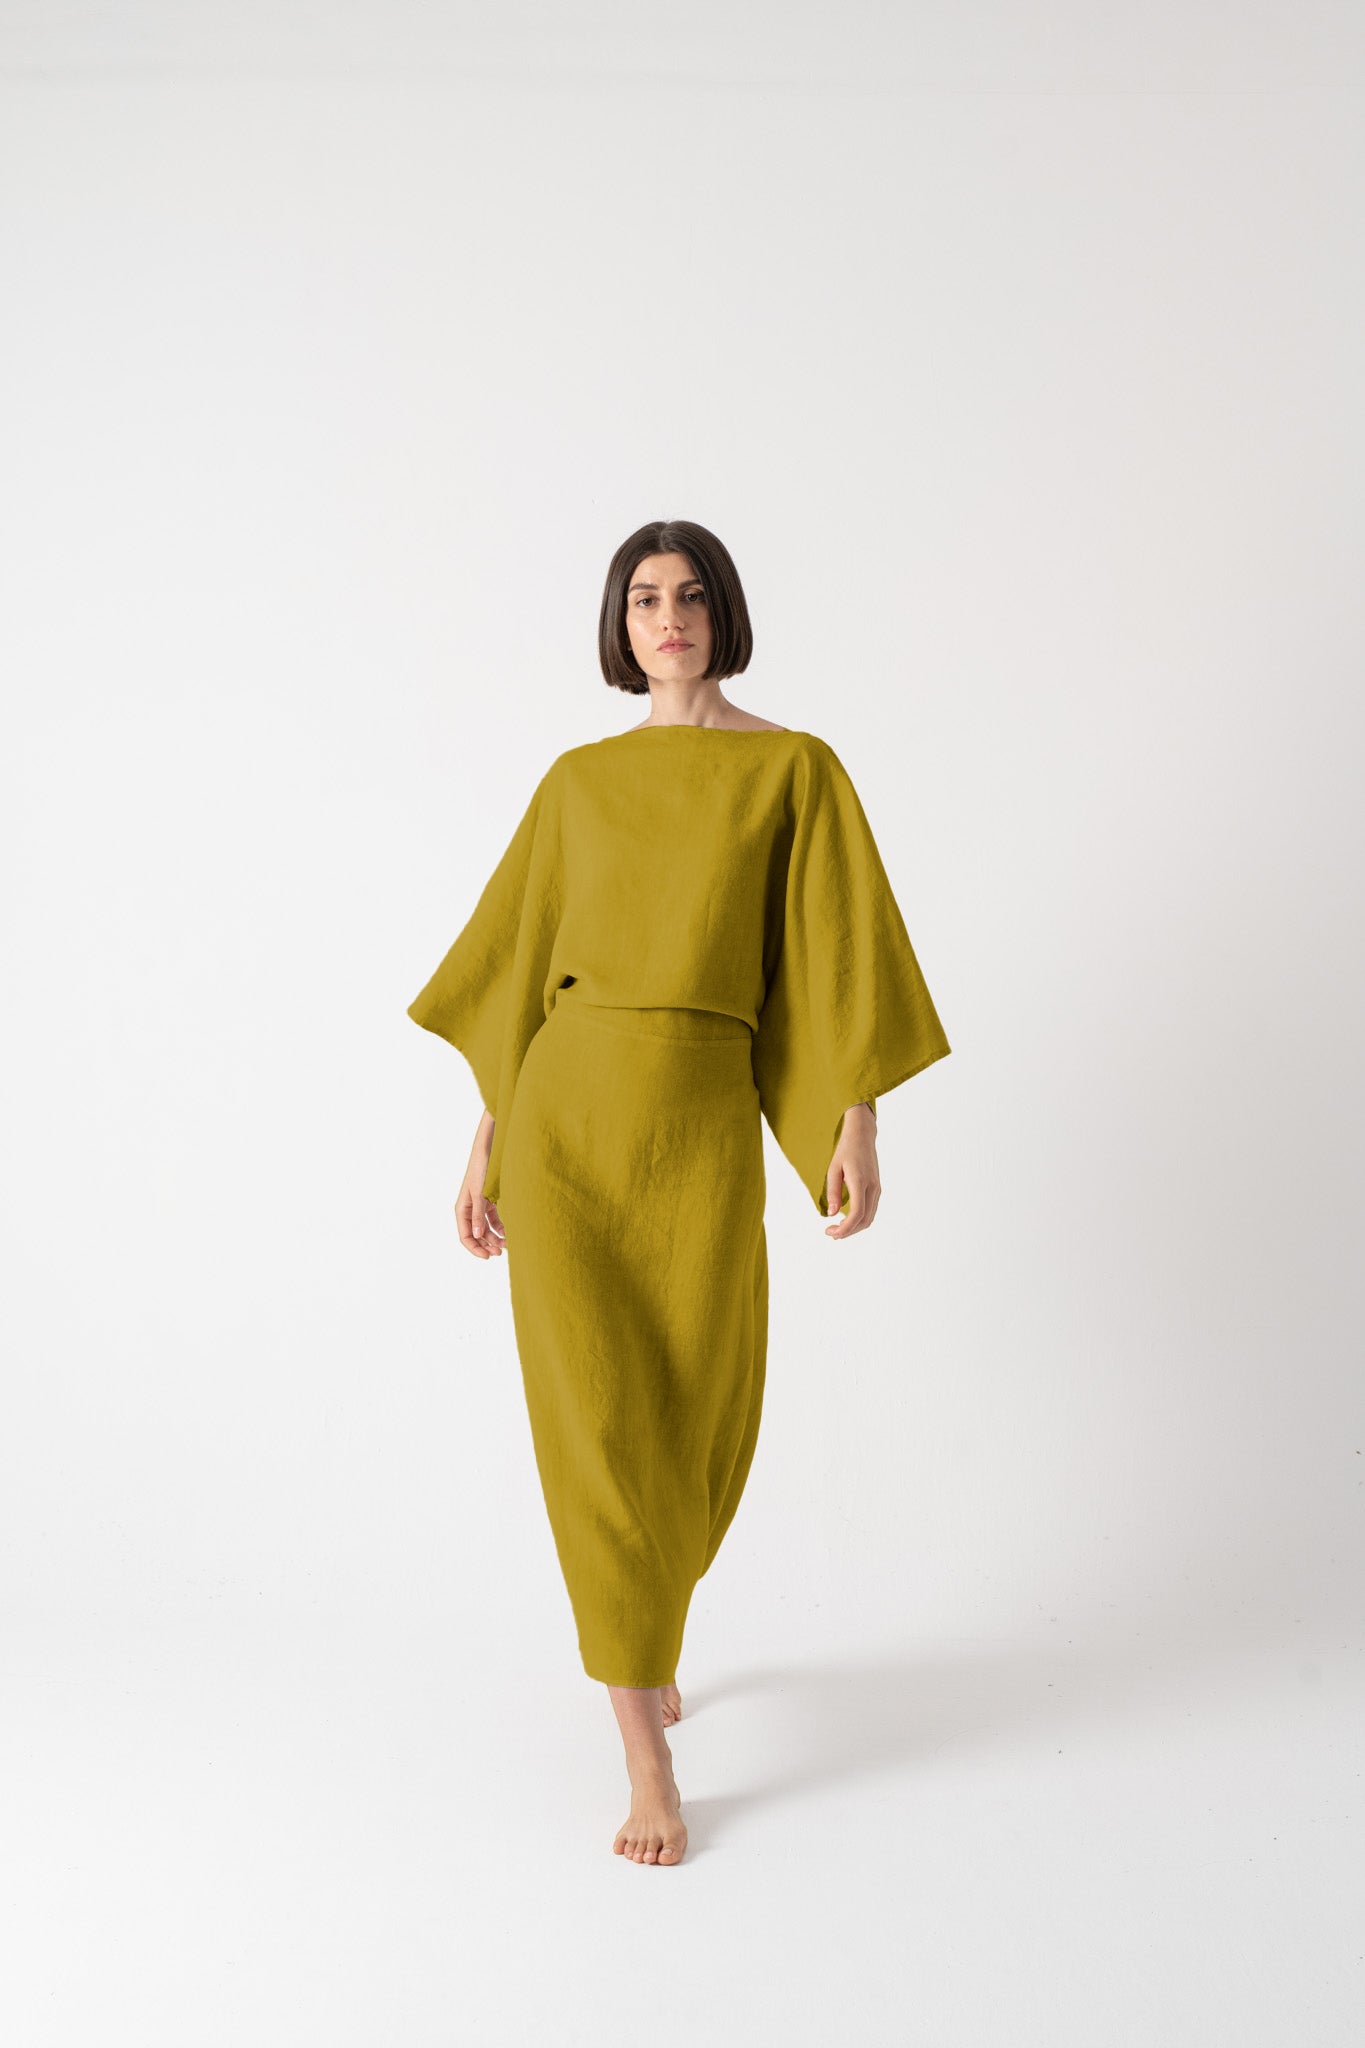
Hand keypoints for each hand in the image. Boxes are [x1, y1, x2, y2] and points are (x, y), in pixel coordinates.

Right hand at [457, 1111, 504, 1259]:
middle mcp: (470, 1209)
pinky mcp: (489, 1200)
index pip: (465, 1235)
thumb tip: (478, 1235)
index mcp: (462, 1208)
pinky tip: (508, 1232)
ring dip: (495, 1237)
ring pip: (486, 1228)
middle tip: (500, 1253)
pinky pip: (494, 1219)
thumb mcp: (480, 1193)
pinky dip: (500, 1227)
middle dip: (487, 1245)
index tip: (488, 1256)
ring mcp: (480, 1205)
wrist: (490, 1150)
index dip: (475, 1248)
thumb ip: (479, 1214)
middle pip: (476, 1234)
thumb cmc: (481, 1168)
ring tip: (507, 1245)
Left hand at [824, 1103, 880, 1238]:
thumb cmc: (846, 1150)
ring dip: (854, 1228)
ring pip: (869, 1217)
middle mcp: (872, 1187)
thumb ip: (832, 1192)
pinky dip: (860, 1220)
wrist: (862, 1136)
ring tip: (837, 1229)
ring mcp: (877, 1188)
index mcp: (860, 1181)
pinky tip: (847, 1219)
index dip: (845, 1228)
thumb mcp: (833, 1169)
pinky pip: (871, 1210)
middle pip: (864, 1220)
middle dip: (848, 1231)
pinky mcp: (877, 1188)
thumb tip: (832, 1213)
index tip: (830, 1232)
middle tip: (830, 1233)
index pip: (857, 1213)